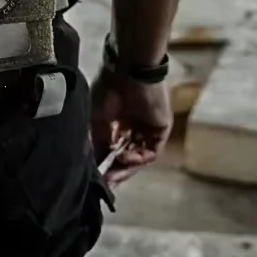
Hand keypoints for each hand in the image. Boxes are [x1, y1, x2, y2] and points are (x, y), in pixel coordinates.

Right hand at [90, 69, 173, 187]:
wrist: (128, 73)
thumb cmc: (109, 90)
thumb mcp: (97, 119)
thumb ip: (100, 143)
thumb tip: (95, 165)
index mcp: (118, 121)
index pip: (114, 148)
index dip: (106, 162)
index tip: (97, 177)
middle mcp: (134, 125)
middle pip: (127, 154)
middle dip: (117, 170)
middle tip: (107, 183)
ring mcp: (148, 128)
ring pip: (140, 155)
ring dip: (127, 167)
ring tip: (114, 174)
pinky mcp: (161, 129)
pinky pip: (152, 150)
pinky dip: (139, 158)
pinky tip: (126, 158)